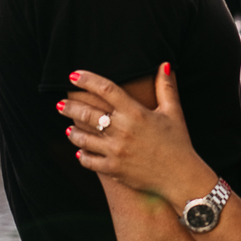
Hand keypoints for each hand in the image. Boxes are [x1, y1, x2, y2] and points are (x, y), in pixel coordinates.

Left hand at [59, 63, 212, 208]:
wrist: (180, 176)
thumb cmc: (178, 141)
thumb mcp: (173, 111)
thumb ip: (165, 87)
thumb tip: (164, 64)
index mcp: (136, 113)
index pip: (106, 89)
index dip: (87, 80)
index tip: (73, 75)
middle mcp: (122, 130)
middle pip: (87, 114)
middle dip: (70, 107)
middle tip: (61, 104)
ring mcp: (115, 151)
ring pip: (83, 139)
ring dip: (73, 132)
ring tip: (69, 127)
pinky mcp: (113, 169)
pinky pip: (89, 161)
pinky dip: (82, 154)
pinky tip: (79, 150)